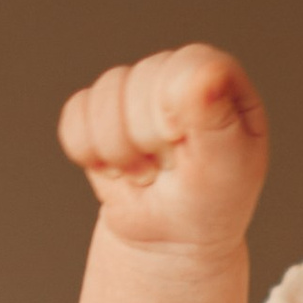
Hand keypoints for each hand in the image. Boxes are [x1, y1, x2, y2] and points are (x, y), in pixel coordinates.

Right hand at [58, 43, 268, 252]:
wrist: (170, 239)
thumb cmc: (211, 204)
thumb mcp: (227, 168)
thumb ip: (218, 120)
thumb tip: (208, 72)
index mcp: (219, 79)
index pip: (186, 64)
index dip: (175, 104)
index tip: (182, 142)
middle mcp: (176, 75)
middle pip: (140, 78)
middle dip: (148, 138)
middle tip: (171, 167)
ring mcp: (135, 90)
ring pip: (103, 96)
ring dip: (120, 151)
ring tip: (146, 173)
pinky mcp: (97, 111)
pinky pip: (75, 116)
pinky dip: (91, 154)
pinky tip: (117, 169)